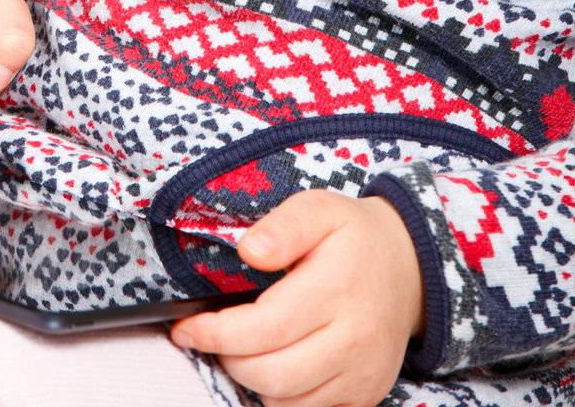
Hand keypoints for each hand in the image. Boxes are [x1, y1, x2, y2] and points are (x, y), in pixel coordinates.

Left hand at [168, 190, 425, 406]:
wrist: (409, 268)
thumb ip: (282, 226)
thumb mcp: (319, 208)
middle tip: (209, 335)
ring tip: (238, 347)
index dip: (217, 333)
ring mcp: (362, 375)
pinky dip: (279, 395)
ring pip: (287, 402)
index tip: (186, 327)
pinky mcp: (365, 396)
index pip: (265, 328)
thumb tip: (249, 251)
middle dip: (227, 358)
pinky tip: (270, 363)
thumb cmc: (353, 236)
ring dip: (250, 379)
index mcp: (337, 289)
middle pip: (273, 374)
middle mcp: (354, 340)